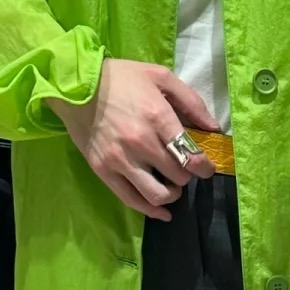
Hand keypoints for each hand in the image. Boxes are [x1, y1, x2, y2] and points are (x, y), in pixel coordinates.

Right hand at [47, 58, 216, 220]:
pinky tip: (163, 212)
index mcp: (158, 117)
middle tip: (184, 169)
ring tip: (172, 187)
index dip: (204, 168)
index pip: (191, 155)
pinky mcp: (103, 170)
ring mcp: (121, 159)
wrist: (76, 84)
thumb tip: (214, 128)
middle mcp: (141, 143)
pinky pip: (131, 199)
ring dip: (172, 195)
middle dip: (187, 176)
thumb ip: (191, 102)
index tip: (206, 169)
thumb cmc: (121, 78)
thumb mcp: (160, 77)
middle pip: (178, 176)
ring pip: (157, 194)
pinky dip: (151, 210)